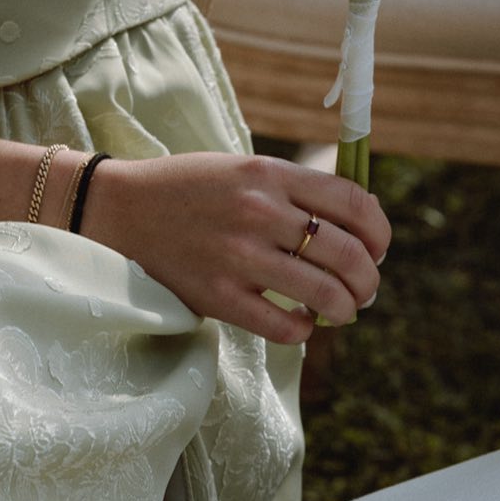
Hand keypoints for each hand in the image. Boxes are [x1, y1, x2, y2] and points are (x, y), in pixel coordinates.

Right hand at [80, 152, 390, 342]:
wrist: (119, 210)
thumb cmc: (188, 189)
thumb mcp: (243, 170)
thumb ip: (295, 190)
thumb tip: (362, 222)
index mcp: (269, 174)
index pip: (354, 203)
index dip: (380, 232)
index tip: (379, 249)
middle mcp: (259, 212)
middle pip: (348, 254)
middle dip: (369, 280)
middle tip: (365, 290)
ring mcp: (238, 256)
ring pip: (326, 295)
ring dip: (345, 308)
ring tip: (340, 310)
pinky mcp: (217, 295)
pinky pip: (284, 326)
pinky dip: (304, 331)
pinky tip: (300, 323)